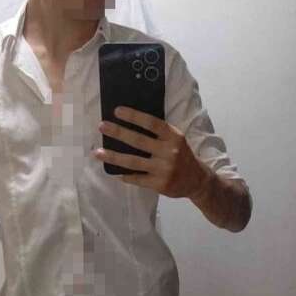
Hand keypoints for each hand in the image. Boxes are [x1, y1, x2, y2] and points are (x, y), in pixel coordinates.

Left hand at [94, 106, 209, 198]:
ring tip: (98, 152)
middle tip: (102, 126)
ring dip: (113, 157)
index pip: (152, 123)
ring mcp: (164, 169)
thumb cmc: (182, 156)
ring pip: (133, 162)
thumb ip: (159, 133)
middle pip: (139, 141)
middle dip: (118, 132)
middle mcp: (169, 152)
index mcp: (174, 137)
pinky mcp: (160, 184)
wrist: (197, 180)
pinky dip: (125, 175)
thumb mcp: (176, 140)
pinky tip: (114, 172)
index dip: (134, 116)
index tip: (117, 111)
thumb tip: (130, 123)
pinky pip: (137, 178)